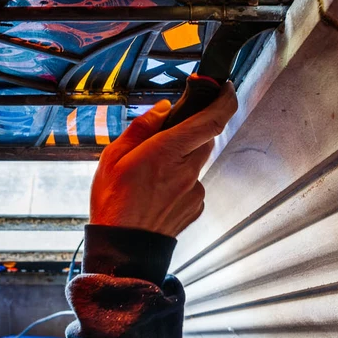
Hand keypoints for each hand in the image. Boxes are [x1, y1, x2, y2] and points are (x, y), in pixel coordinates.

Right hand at [89, 82, 237, 237]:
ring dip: (182, 159)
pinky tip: (156, 193)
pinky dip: (180, 181)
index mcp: (166, 152)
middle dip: (192, 131)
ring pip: (197, 161)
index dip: (224, 100)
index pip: (212, 120)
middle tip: (166, 138)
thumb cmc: (113, 204)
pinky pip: (193, 183)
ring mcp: (194, 191)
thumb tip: (163, 108)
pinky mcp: (196, 206)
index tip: (225, 88)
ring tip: (151, 176)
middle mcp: (187, 170)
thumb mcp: (112, 157)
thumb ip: (141, 127)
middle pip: (206, 137)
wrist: (123, 249)